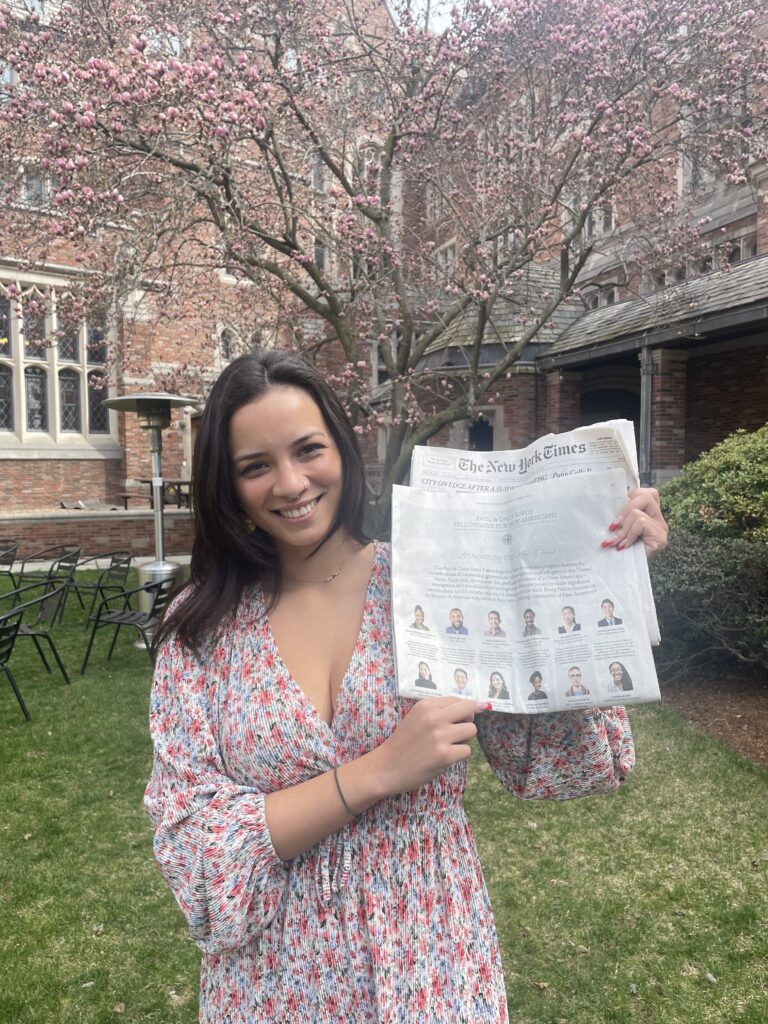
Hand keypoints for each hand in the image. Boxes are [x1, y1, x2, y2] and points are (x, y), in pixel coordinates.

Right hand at [370, 697, 487, 797]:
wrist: (386, 767)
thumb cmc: (403, 742)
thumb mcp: (417, 717)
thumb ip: (441, 711)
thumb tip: (479, 705)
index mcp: (426, 705)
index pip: (458, 700)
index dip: (461, 711)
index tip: (455, 721)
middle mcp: (434, 717)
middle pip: (469, 710)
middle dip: (468, 721)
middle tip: (455, 732)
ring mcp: (440, 736)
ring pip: (471, 730)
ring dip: (464, 740)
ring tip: (448, 745)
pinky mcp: (444, 755)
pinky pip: (467, 751)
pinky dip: (459, 755)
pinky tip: (444, 758)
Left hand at [602, 487, 668, 557]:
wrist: (632, 572)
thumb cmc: (626, 550)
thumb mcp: (622, 528)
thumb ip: (622, 517)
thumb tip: (607, 508)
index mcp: (651, 513)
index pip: (646, 492)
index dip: (630, 498)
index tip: (619, 514)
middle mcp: (659, 518)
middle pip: (646, 496)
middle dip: (625, 510)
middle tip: (613, 526)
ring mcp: (662, 528)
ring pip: (638, 513)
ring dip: (624, 528)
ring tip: (617, 541)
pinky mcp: (660, 538)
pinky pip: (641, 524)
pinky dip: (629, 535)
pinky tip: (624, 546)